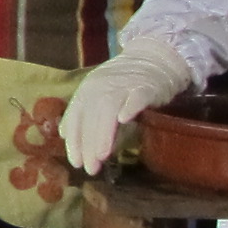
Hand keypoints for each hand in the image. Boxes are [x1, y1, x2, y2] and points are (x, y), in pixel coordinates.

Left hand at [60, 37, 195, 174]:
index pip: (76, 118)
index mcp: (86, 91)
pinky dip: (129, 106)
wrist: (154, 60)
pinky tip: (123, 120)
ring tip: (102, 155)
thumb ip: (89, 122)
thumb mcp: (102, 102)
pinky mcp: (145, 86)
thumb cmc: (125, 87)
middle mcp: (100, 86)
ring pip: (108, 108)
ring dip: (103, 132)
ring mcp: (122, 85)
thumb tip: (74, 144)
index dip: (75, 141)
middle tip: (90, 167)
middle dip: (88, 144)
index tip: (76, 163)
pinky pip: (136, 96)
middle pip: (90, 116)